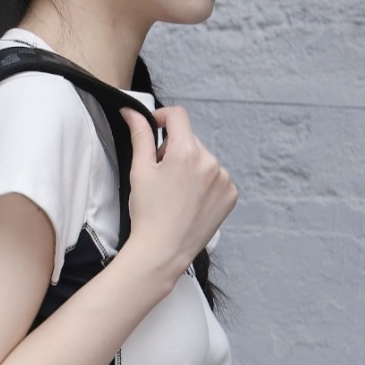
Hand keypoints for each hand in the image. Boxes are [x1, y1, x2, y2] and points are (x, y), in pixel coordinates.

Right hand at [119, 103, 237, 280]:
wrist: (162, 252)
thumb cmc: (148, 215)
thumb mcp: (140, 171)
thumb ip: (140, 135)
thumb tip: (133, 112)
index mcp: (186, 152)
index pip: (178, 116)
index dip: (162, 118)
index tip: (155, 128)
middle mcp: (210, 162)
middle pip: (189, 140)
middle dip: (174, 150)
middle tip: (160, 176)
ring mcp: (224, 179)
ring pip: (203, 159)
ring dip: (190, 167)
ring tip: (176, 193)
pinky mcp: (231, 194)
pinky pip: (216, 177)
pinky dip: (204, 183)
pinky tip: (191, 201)